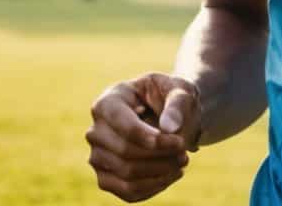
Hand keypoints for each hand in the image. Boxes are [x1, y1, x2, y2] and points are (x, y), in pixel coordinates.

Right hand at [86, 74, 199, 201]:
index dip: (151, 138)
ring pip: (126, 173)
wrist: (168, 114)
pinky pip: (126, 191)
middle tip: (185, 152)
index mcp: (107, 103)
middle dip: (161, 155)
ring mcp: (97, 156)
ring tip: (182, 162)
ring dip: (160, 172)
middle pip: (125, 151)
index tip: (179, 142)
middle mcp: (96, 131)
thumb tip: (170, 127)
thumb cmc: (170, 97)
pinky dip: (154, 186)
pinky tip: (172, 174)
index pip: (124, 126)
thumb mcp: (180, 90)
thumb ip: (177, 104)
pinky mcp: (105, 177)